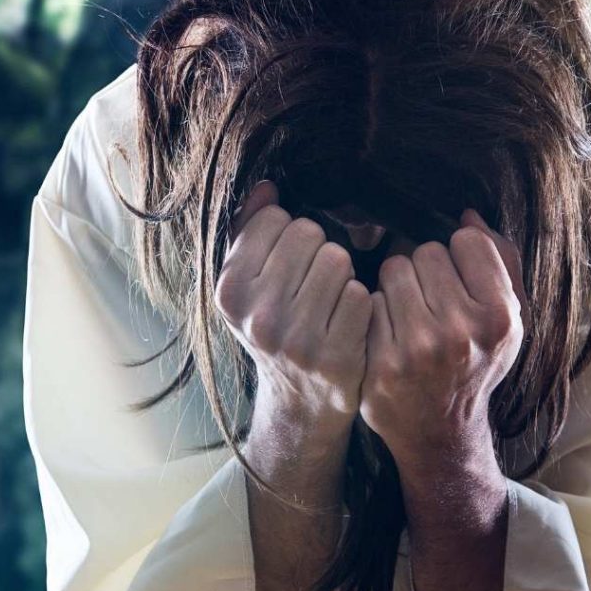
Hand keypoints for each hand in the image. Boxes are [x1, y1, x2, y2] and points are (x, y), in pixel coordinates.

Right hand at [214, 179, 372, 443]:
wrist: (299, 403)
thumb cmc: (276, 331)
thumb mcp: (248, 287)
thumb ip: (249, 233)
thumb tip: (267, 187)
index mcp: (230, 292)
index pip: (274, 219)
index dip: (287, 235)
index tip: (286, 263)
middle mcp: (257, 317)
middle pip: (309, 234)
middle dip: (316, 250)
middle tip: (312, 283)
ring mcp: (296, 340)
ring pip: (338, 260)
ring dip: (341, 274)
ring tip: (330, 300)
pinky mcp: (335, 357)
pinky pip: (361, 295)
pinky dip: (359, 303)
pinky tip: (346, 322)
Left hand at [358, 210, 525, 463]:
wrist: (440, 432)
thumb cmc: (475, 366)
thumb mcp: (507, 321)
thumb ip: (500, 263)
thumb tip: (467, 215)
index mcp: (500, 317)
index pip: (466, 241)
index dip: (457, 257)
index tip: (456, 282)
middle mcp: (460, 332)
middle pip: (424, 252)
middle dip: (424, 272)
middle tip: (428, 304)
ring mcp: (417, 349)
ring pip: (391, 270)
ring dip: (395, 287)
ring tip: (406, 316)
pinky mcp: (380, 363)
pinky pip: (367, 303)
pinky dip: (374, 313)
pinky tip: (386, 336)